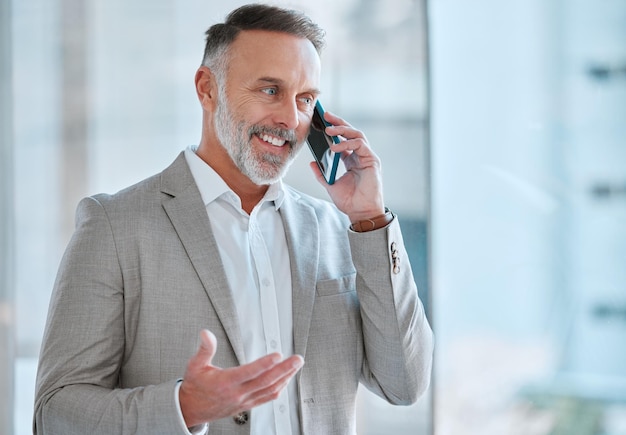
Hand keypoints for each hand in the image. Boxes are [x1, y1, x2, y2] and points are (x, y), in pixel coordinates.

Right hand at [179, 330, 303, 427]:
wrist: (191, 409)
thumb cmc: (195, 387)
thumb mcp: (195, 365)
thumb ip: (204, 349)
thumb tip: (206, 334)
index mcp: (225, 382)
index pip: (249, 372)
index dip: (264, 364)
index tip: (278, 355)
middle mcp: (237, 393)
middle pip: (265, 381)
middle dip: (284, 369)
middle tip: (297, 359)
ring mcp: (244, 401)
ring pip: (269, 390)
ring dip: (286, 378)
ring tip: (296, 366)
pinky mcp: (247, 405)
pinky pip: (267, 398)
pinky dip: (279, 388)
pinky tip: (286, 380)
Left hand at [310, 111, 384, 221]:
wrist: (360, 212)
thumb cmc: (349, 201)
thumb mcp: (330, 185)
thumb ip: (321, 173)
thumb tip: (312, 162)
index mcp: (351, 160)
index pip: (343, 140)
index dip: (334, 130)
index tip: (322, 122)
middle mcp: (360, 156)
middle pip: (351, 133)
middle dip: (339, 123)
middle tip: (326, 116)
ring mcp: (367, 157)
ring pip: (357, 135)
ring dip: (343, 130)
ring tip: (328, 130)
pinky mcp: (372, 160)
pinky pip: (360, 145)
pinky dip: (347, 144)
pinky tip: (335, 148)